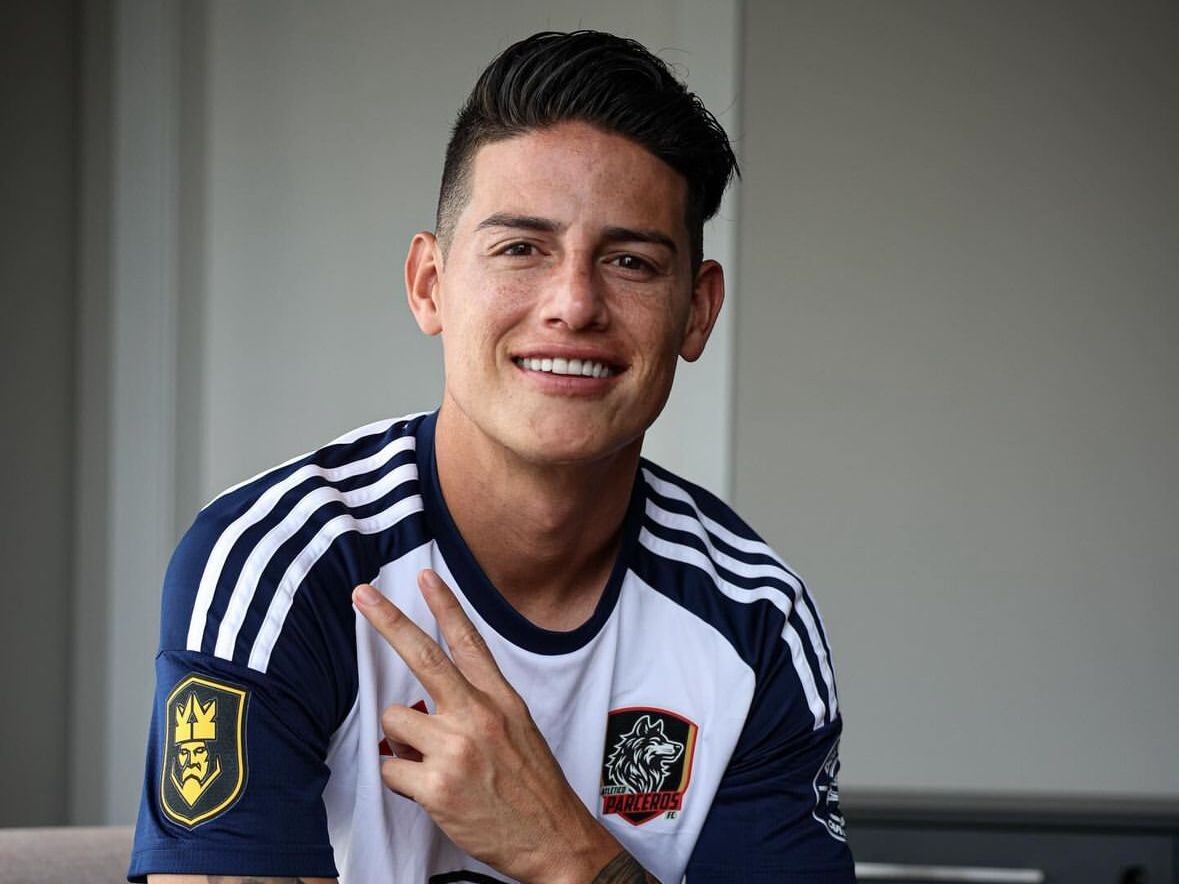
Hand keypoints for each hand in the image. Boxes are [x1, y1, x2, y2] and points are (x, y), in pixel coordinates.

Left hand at [352, 570, 623, 882]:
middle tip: (362, 594)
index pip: (469, 642)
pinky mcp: (438, 785)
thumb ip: (477, 707)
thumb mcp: (519, 729)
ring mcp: (457, 748)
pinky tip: (429, 792)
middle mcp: (478, 715)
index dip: (445, 605)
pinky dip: (401, 782)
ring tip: (430, 764)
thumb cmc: (533, 788)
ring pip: (393, 721)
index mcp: (501, 699)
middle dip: (388, 621)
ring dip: (400, 743)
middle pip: (424, 656)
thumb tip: (424, 702)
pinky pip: (390, 769)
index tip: (425, 577)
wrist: (554, 838)